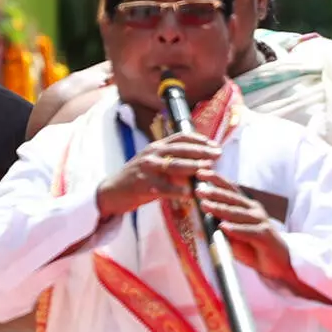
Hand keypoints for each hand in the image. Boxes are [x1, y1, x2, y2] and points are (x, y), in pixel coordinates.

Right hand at [96, 129, 217, 218]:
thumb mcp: (155, 163)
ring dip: (193, 167)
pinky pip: (165, 188)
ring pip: (174, 166)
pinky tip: (191, 193)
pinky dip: (179, 191)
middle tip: (218, 154)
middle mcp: (152, 154)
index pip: (180, 137)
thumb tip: (201, 160)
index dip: (199, 139)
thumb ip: (174, 159)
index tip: (214, 144)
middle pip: (180, 149)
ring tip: (209, 169)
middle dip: (202, 151)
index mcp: (156, 147)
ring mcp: (147, 169)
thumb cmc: (140, 178)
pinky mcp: (143, 185)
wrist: (113, 191)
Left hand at [192, 175, 295, 287]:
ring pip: (239, 213)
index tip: (200, 173)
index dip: (216, 180)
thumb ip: (221, 224)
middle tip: (199, 190)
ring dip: (221, 209)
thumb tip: (204, 217)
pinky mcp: (265, 236)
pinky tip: (224, 227)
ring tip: (206, 206)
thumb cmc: (252, 247)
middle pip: (233, 199)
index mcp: (246, 206)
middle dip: (215, 193)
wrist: (278, 262)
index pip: (230, 190)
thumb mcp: (233, 234)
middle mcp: (254, 211)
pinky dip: (236, 229)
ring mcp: (261, 222)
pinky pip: (249, 231)